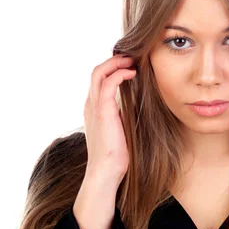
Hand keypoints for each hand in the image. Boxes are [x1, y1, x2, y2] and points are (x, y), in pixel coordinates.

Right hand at [83, 54, 136, 185]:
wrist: (106, 171)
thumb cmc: (117, 154)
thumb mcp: (120, 128)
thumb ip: (123, 114)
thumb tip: (137, 105)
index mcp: (94, 108)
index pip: (98, 79)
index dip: (112, 68)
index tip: (130, 65)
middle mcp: (90, 104)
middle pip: (96, 71)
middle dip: (114, 61)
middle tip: (132, 58)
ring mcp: (94, 107)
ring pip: (99, 73)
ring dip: (116, 63)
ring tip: (132, 61)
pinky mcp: (102, 111)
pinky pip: (108, 84)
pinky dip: (119, 74)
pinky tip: (132, 74)